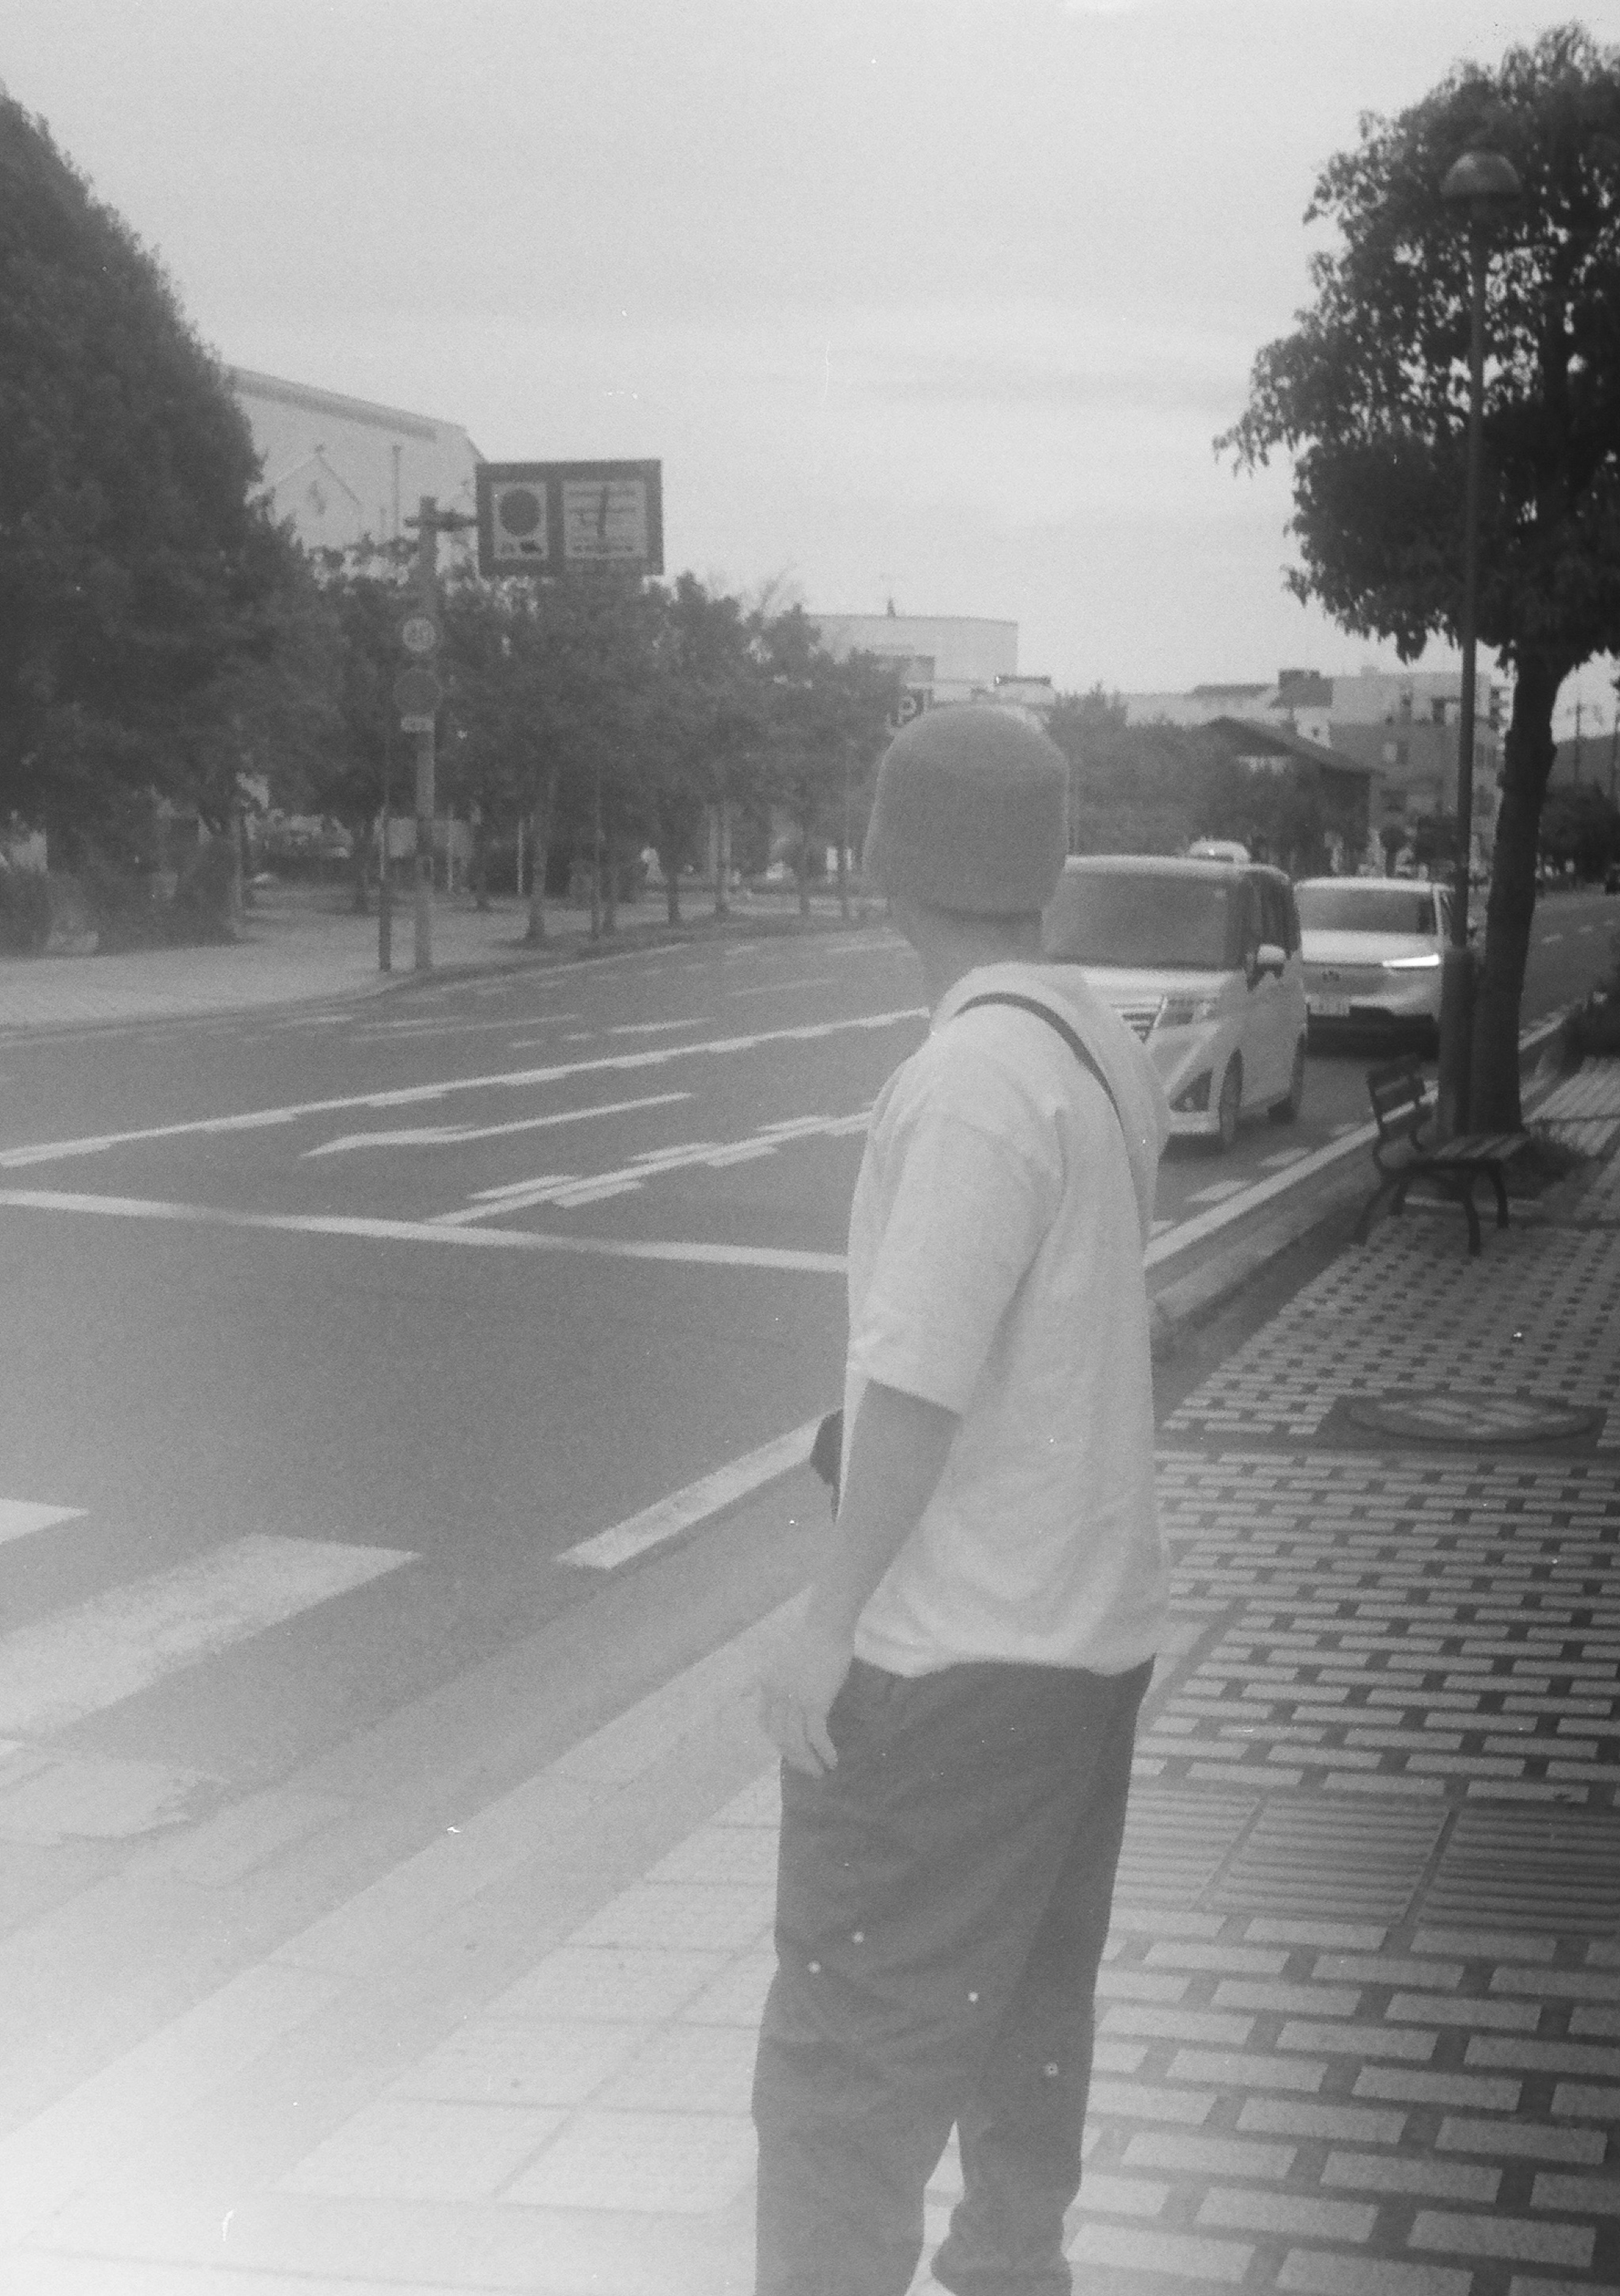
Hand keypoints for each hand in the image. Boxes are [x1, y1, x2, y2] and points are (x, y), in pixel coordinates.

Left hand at [757, 1625, 852, 1776]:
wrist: (826, 1626)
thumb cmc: (809, 1639)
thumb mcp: (779, 1660)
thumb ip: (765, 1680)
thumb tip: (748, 1694)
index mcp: (767, 1686)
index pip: (766, 1723)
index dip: (778, 1741)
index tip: (791, 1751)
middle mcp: (777, 1696)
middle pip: (781, 1737)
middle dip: (794, 1757)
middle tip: (808, 1770)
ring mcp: (795, 1700)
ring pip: (797, 1741)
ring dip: (809, 1761)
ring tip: (821, 1772)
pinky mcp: (815, 1703)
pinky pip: (817, 1736)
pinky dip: (824, 1751)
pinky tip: (833, 1760)